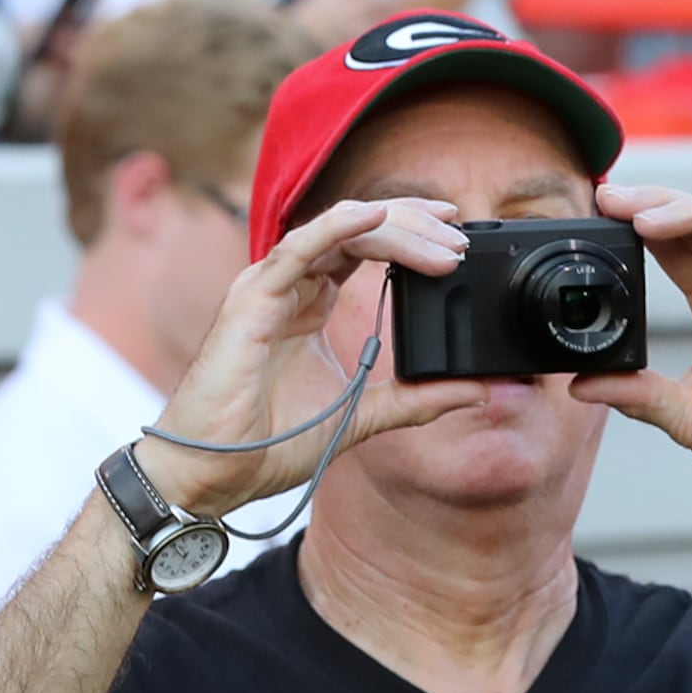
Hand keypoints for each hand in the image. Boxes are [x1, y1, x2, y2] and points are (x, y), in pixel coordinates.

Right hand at [140, 199, 473, 517]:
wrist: (214, 475)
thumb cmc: (267, 444)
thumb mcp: (362, 416)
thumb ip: (416, 399)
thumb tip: (477, 391)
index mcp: (309, 303)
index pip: (363, 245)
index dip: (410, 232)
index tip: (457, 236)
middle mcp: (289, 286)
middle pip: (357, 230)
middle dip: (414, 227)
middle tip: (460, 240)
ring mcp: (268, 288)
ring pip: (337, 232)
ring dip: (394, 229)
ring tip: (441, 239)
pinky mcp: (251, 301)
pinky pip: (297, 251)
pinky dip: (337, 228)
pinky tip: (375, 217)